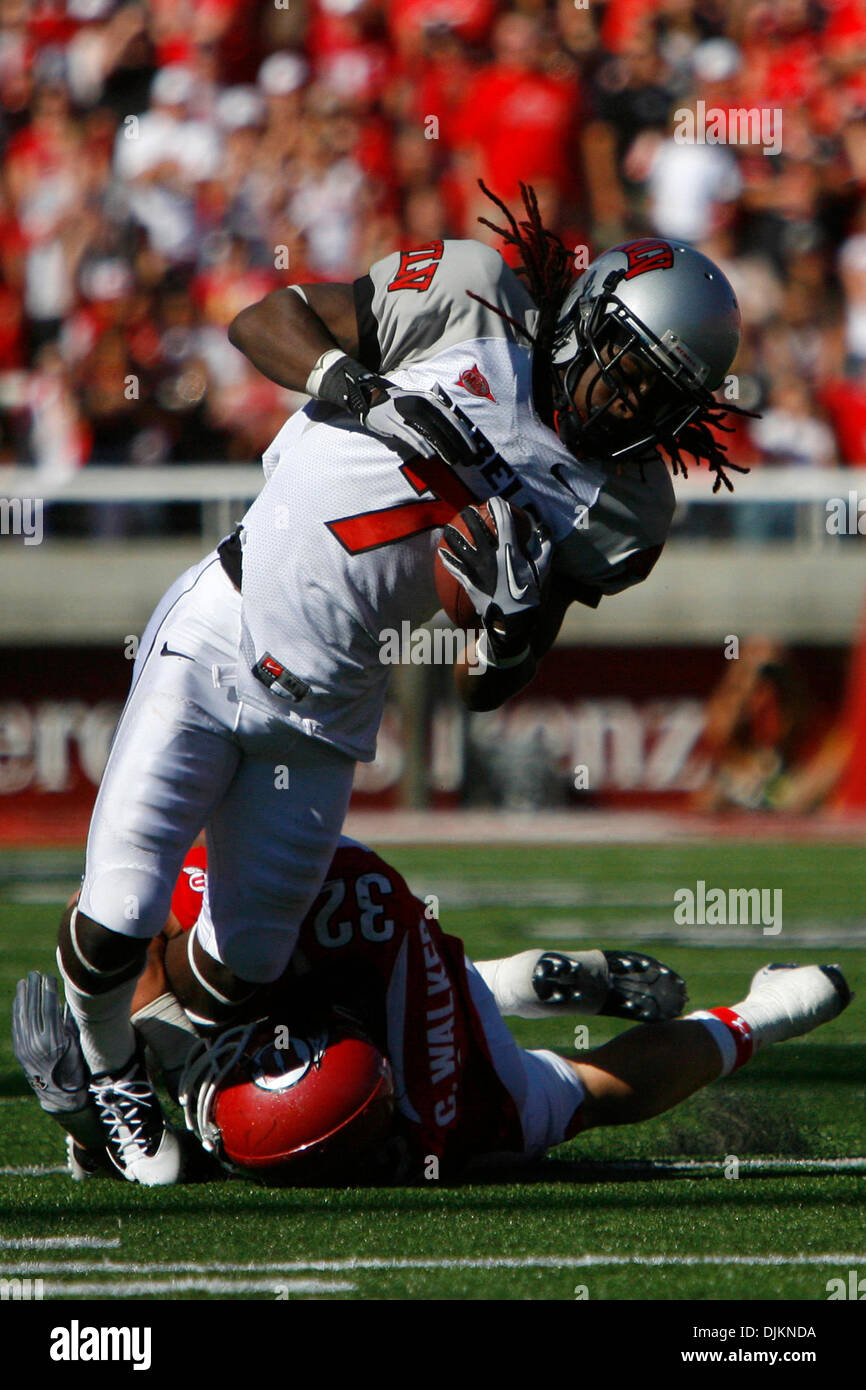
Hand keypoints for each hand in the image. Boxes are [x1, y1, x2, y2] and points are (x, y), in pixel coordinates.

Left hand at [11, 972, 89, 1113]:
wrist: (59, 1095)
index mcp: (56, 1041)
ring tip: (25, 981)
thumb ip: (69, 1022)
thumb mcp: (77, 1044)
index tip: (49, 976)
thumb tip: (65, 998)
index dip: (48, 991)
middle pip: (34, 1010)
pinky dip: (17, 1010)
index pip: (49, 1009)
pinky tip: (19, 999)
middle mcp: (38, 1044)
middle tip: (35, 973)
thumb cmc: (75, 1066)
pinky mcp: (20, 1051)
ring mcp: (26, 1049)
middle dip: (34, 989)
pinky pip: (17, 1026)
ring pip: (23, 1016)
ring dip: (23, 997)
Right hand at [318, 355, 478, 468]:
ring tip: (454, 461)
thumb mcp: (419, 405)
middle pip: (445, 428)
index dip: (464, 436)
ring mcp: (406, 413)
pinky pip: (411, 435)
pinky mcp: (393, 422)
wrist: (368, 395)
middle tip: (468, 461)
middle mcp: (420, 405)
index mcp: (429, 400)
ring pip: (431, 433)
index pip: (452, 420)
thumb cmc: (397, 404)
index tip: (474, 450)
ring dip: (444, 448)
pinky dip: (422, 446)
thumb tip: (452, 437)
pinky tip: (431, 456)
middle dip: (459, 445)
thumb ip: (434, 418)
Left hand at [438, 496, 551, 663]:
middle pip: (475, 527)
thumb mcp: (543, 568)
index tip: (494, 501)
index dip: (498, 506)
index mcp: (509, 549)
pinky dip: (447, 559)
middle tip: (468, 510)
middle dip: (470, 515)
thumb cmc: (529, 593)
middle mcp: (489, 554)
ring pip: (459, 545)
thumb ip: (545, 547)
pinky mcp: (467, 581)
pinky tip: (441, 552)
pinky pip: (453, 567)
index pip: (502, 519)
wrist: (512, 619)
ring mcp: (476, 568)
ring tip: (449, 527)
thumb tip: (545, 530)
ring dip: (453, 534)